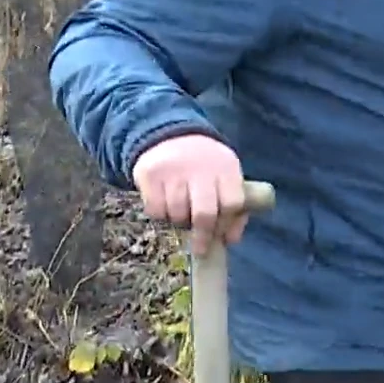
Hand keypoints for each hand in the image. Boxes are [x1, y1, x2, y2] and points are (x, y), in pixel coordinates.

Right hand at [132, 133, 249, 255]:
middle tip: (199, 247)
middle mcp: (201, 167)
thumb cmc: (204, 166)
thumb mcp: (225, 176)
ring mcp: (174, 170)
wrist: (170, 135)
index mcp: (226, 167)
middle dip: (203, 235)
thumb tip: (231, 239)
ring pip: (178, 214)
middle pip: (205, 213)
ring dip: (180, 222)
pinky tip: (166, 205)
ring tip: (181, 214)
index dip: (226, 224)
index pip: (233, 203)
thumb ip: (233, 206)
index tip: (220, 235)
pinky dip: (161, 215)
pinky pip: (155, 209)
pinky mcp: (150, 174)